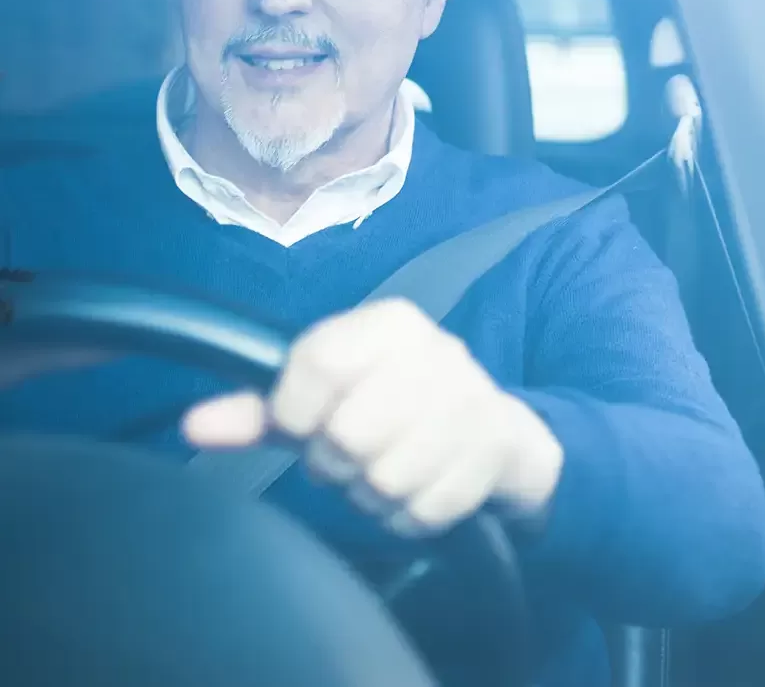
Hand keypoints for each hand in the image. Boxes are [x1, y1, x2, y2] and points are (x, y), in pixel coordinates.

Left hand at [182, 298, 563, 536]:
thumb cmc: (389, 406)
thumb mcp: (324, 397)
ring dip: (372, 494)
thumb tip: (193, 427)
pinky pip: (424, 510)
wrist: (491, 429)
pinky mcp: (495, 451)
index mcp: (391, 324)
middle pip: (349, 433)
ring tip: (381, 473)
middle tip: (348, 456)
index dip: (295, 411)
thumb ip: (258, 411)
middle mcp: (438, 352)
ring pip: (386, 480)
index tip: (302, 424)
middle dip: (336, 462)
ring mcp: (473, 401)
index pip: (319, 363)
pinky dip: (409, 516)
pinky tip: (417, 492)